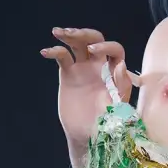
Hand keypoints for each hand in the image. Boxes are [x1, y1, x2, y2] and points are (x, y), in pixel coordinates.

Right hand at [41, 27, 142, 144]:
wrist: (88, 136)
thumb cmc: (107, 124)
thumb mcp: (118, 107)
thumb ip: (121, 87)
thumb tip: (121, 65)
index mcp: (115, 72)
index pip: (114, 50)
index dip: (105, 46)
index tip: (93, 50)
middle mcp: (100, 66)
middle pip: (94, 40)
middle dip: (84, 33)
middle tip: (71, 34)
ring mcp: (83, 69)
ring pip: (77, 44)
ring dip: (68, 35)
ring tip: (57, 32)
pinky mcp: (68, 74)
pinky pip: (62, 57)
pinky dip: (54, 51)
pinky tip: (45, 52)